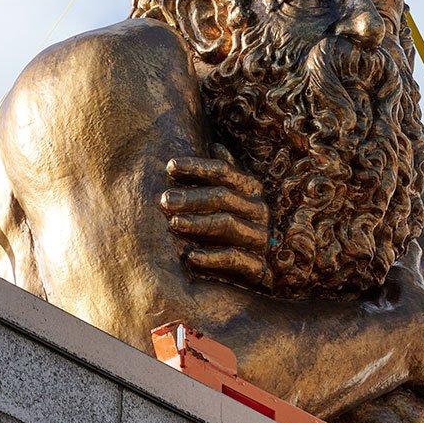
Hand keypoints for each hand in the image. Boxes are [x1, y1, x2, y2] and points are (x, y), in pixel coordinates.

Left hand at [159, 154, 268, 286]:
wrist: (239, 278)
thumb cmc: (220, 233)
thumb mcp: (221, 202)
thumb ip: (218, 177)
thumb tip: (215, 144)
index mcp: (250, 189)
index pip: (224, 171)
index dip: (197, 167)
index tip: (169, 167)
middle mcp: (258, 211)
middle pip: (223, 196)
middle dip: (191, 197)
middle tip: (164, 200)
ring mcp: (260, 239)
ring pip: (228, 224)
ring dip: (198, 223)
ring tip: (173, 223)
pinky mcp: (259, 268)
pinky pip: (235, 259)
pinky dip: (212, 257)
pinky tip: (189, 257)